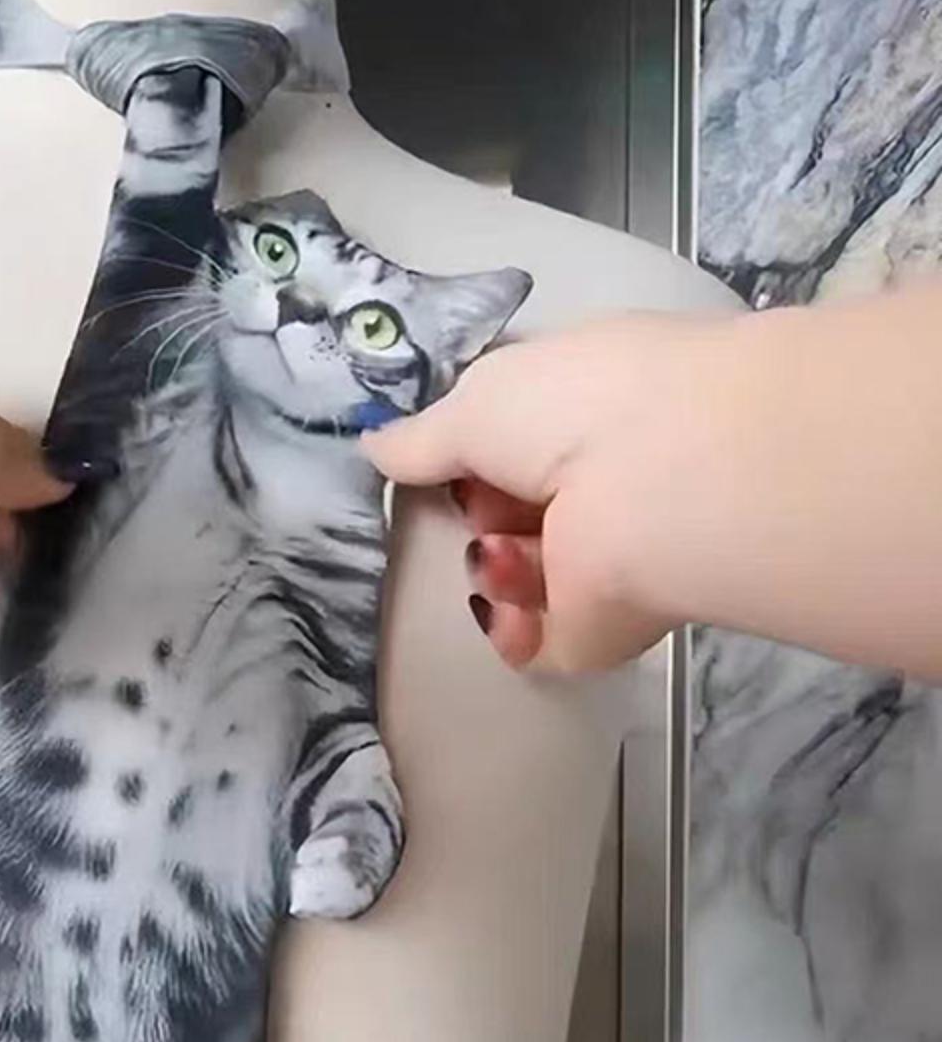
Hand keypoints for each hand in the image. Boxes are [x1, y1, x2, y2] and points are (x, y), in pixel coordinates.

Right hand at [363, 287, 941, 679]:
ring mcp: (602, 557)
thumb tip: (374, 446)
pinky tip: (509, 601)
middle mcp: (598, 480)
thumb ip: (422, 438)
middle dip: (476, 513)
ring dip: (492, 564)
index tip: (436, 463)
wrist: (666, 488)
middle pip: (506, 514)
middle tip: (479, 507)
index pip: (510, 441)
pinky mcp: (601, 626)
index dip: (466, 452)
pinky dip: (509, 625)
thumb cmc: (573, 412)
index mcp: (580, 407)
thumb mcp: (474, 402)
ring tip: (504, 551)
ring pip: (514, 576)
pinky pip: (532, 639)